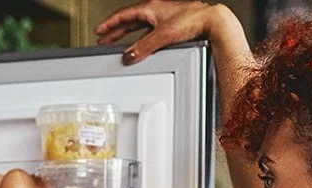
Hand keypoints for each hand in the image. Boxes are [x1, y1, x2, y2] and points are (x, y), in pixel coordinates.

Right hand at [95, 1, 230, 64]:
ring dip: (128, 36)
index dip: (109, 23)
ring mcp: (163, 18)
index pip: (123, 15)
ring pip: (139, 27)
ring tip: (118, 44)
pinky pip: (149, 33)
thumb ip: (144, 47)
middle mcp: (155, 11)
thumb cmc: (193, 20)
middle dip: (115, 31)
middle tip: (104, 39)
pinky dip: (142, 39)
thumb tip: (129, 56)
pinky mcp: (171, 26)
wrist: (211, 21)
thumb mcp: (164, 35)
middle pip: (129, 21)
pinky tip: (140, 47)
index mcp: (150, 8)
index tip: (99, 30)